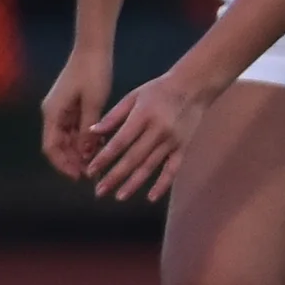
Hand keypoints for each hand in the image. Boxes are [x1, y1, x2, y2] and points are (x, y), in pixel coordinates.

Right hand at [39, 47, 114, 180]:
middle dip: (71, 160)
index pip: (51, 147)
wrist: (93, 48)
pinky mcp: (70, 104)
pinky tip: (99, 147)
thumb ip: (88, 130)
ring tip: (95, 164)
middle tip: (89, 175)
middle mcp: (52, 112)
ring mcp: (61, 108)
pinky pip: (74, 127)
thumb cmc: (94, 73)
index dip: (63, 164)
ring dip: (79, 151)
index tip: (78, 176)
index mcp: (52, 112)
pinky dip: (84, 138)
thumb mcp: (94, 103)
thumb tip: (85, 154)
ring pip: (67, 137)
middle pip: (58, 145)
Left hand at [83, 66, 216, 201]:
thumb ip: (113, 116)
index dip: (105, 158)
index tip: (90, 170)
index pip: (120, 142)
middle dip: (114, 176)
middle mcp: (158, 131)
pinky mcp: (183, 148)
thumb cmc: (159, 90)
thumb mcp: (133, 96)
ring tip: (118, 197)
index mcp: (143, 116)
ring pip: (150, 166)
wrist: (194, 87)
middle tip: (99, 191)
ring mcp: (172, 141)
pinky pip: (173, 169)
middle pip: (133, 158)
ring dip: (133, 183)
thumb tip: (92, 132)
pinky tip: (151, 197)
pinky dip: (163, 184)